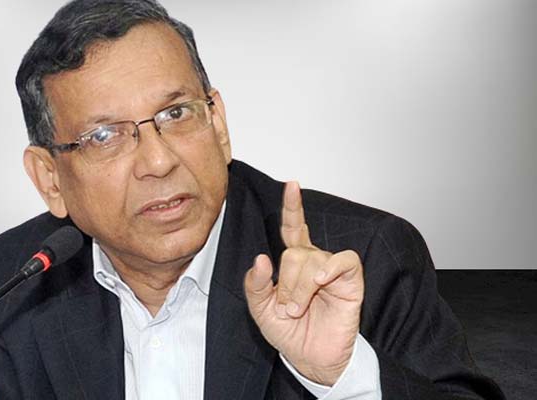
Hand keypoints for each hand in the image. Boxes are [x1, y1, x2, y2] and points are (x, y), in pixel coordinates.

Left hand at [244, 181, 363, 385]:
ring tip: (299, 310)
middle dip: (286, 284)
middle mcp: (313, 261)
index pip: (293, 228)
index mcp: (293, 263)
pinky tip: (321, 282)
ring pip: (313, 260)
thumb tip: (261, 259)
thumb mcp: (261, 310)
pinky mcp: (351, 281)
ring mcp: (332, 270)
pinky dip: (330, 269)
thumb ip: (256, 285)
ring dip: (301, 288)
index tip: (292, 185)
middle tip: (287, 309)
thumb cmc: (290, 332)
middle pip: (294, 253)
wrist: (312, 358)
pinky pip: (344, 261)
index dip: (293, 207)